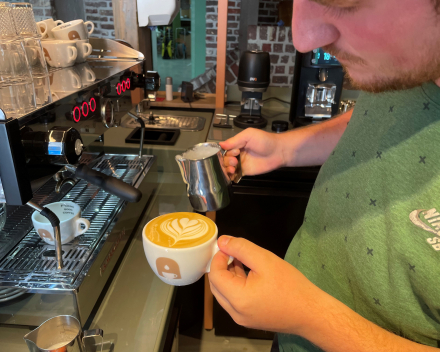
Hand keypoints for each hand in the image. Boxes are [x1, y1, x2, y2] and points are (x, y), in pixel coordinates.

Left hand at [208, 236, 322, 333]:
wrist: (311, 312)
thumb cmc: (291, 285)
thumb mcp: (265, 259)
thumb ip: (241, 248)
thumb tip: (223, 241)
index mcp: (237, 298)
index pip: (215, 275)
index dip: (218, 258)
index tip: (228, 247)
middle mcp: (235, 313)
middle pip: (216, 286)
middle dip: (221, 267)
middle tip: (233, 253)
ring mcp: (242, 319)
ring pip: (224, 294)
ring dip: (228, 276)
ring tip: (241, 261)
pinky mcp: (250, 320)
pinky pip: (235, 301)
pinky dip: (236, 287)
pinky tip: (248, 275)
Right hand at [219, 128, 285, 177]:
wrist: (278, 152)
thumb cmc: (265, 141)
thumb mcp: (248, 135)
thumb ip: (234, 140)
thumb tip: (220, 144)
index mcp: (237, 144)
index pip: (225, 149)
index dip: (226, 152)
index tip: (234, 152)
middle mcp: (237, 154)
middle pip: (224, 159)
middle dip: (227, 161)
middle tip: (235, 160)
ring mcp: (240, 163)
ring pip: (227, 167)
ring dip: (226, 169)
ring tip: (233, 168)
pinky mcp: (244, 172)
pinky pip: (234, 175)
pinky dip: (230, 176)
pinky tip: (231, 175)